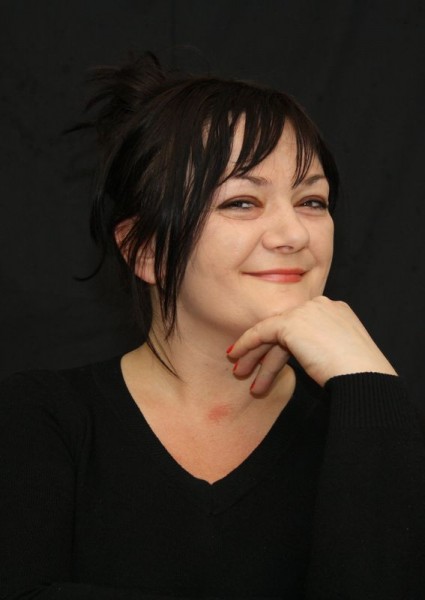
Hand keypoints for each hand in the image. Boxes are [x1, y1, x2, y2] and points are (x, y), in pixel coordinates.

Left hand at [227, 296, 396, 393]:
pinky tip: (236, 356)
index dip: (282, 343)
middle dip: (265, 349)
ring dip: (254, 354)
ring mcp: (305, 311)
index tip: (270, 358)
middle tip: (248, 366)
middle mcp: (320, 305)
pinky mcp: (291, 323)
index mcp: (335, 311)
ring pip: (271, 332)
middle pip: (284, 328)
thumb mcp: (340, 354)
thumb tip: (308, 357)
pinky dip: (246, 344)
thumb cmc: (358, 375)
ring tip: (240, 373)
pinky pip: (260, 333)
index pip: (301, 326)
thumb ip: (322, 347)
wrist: (363, 375)